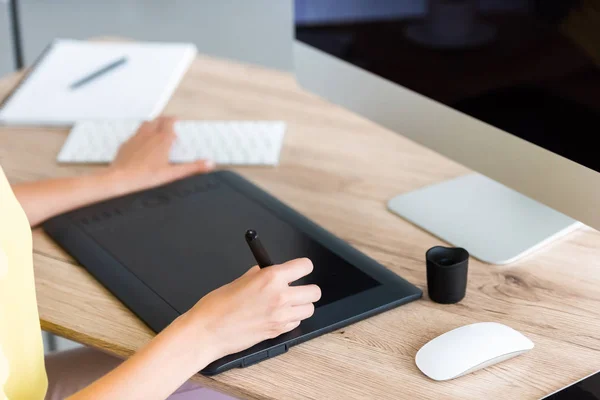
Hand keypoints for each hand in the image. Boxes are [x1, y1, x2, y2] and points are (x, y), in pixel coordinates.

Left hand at [107, 116, 213, 192]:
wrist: (121, 178)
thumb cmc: (145, 176)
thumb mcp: (173, 173)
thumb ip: (192, 168)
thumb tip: (209, 163)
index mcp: (162, 140)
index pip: (169, 122)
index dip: (174, 120)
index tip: (177, 121)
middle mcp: (149, 135)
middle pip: (158, 120)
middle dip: (164, 120)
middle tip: (169, 124)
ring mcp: (136, 138)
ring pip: (146, 124)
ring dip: (152, 125)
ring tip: (156, 131)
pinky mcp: (126, 144)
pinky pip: (135, 134)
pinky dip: (141, 135)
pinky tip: (142, 145)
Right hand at [183, 258, 320, 361]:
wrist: (208, 331)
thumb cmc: (217, 306)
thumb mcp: (240, 280)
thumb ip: (260, 274)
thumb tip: (269, 271)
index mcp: (271, 278)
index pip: (304, 266)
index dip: (302, 267)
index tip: (299, 269)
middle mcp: (280, 296)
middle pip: (314, 291)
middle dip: (306, 288)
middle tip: (295, 288)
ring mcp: (281, 316)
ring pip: (309, 309)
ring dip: (301, 305)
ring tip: (288, 303)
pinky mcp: (278, 332)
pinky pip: (297, 322)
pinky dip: (292, 318)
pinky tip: (279, 315)